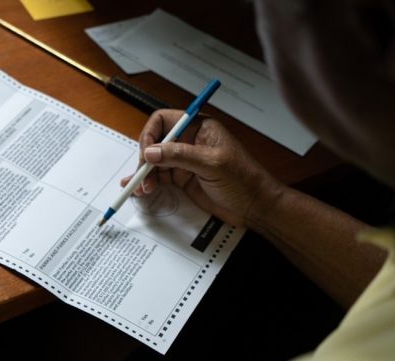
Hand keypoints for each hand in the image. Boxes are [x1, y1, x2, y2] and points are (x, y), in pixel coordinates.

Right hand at [121, 109, 284, 226]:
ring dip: (144, 174)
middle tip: (143, 177)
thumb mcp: (212, 164)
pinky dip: (148, 182)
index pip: (163, 120)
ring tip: (142, 189)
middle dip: (145, 158)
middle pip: (155, 142)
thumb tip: (150, 152)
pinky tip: (138, 189)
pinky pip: (159, 177)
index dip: (151, 134)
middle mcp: (188, 141)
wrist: (255, 207)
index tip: (146, 153)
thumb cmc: (243, 180)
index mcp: (199, 128)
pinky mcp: (182, 179)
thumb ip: (180, 156)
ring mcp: (184, 161)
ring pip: (154, 161)